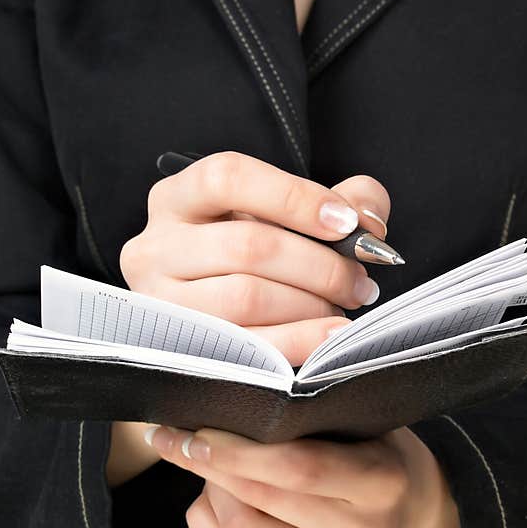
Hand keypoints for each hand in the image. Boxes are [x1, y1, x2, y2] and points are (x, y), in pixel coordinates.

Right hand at [108, 152, 391, 486]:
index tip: (347, 223)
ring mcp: (162, 301)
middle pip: (248, 246)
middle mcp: (156, 246)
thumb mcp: (292, 214)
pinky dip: (302, 339)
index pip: (228, 178)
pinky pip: (250, 346)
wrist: (218, 306)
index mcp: (178, 197)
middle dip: (321, 265)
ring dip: (312, 302)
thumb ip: (342, 201)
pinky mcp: (181, 349)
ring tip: (344, 303)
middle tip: (361, 279)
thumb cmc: (259, 253)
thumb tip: (370, 220)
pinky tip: (334, 332)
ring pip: (247, 297)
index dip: (294, 198)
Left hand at [144, 425, 465, 527]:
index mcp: (380, 483)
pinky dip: (207, 524)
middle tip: (179, 436)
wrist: (420, 515)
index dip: (241, 450)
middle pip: (261, 501)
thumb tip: (248, 384)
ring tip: (206, 462)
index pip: (299, 468)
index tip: (201, 426)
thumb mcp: (374, 423)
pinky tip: (210, 496)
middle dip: (208, 465)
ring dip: (209, 493)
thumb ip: (322, 411)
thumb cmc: (390, 455)